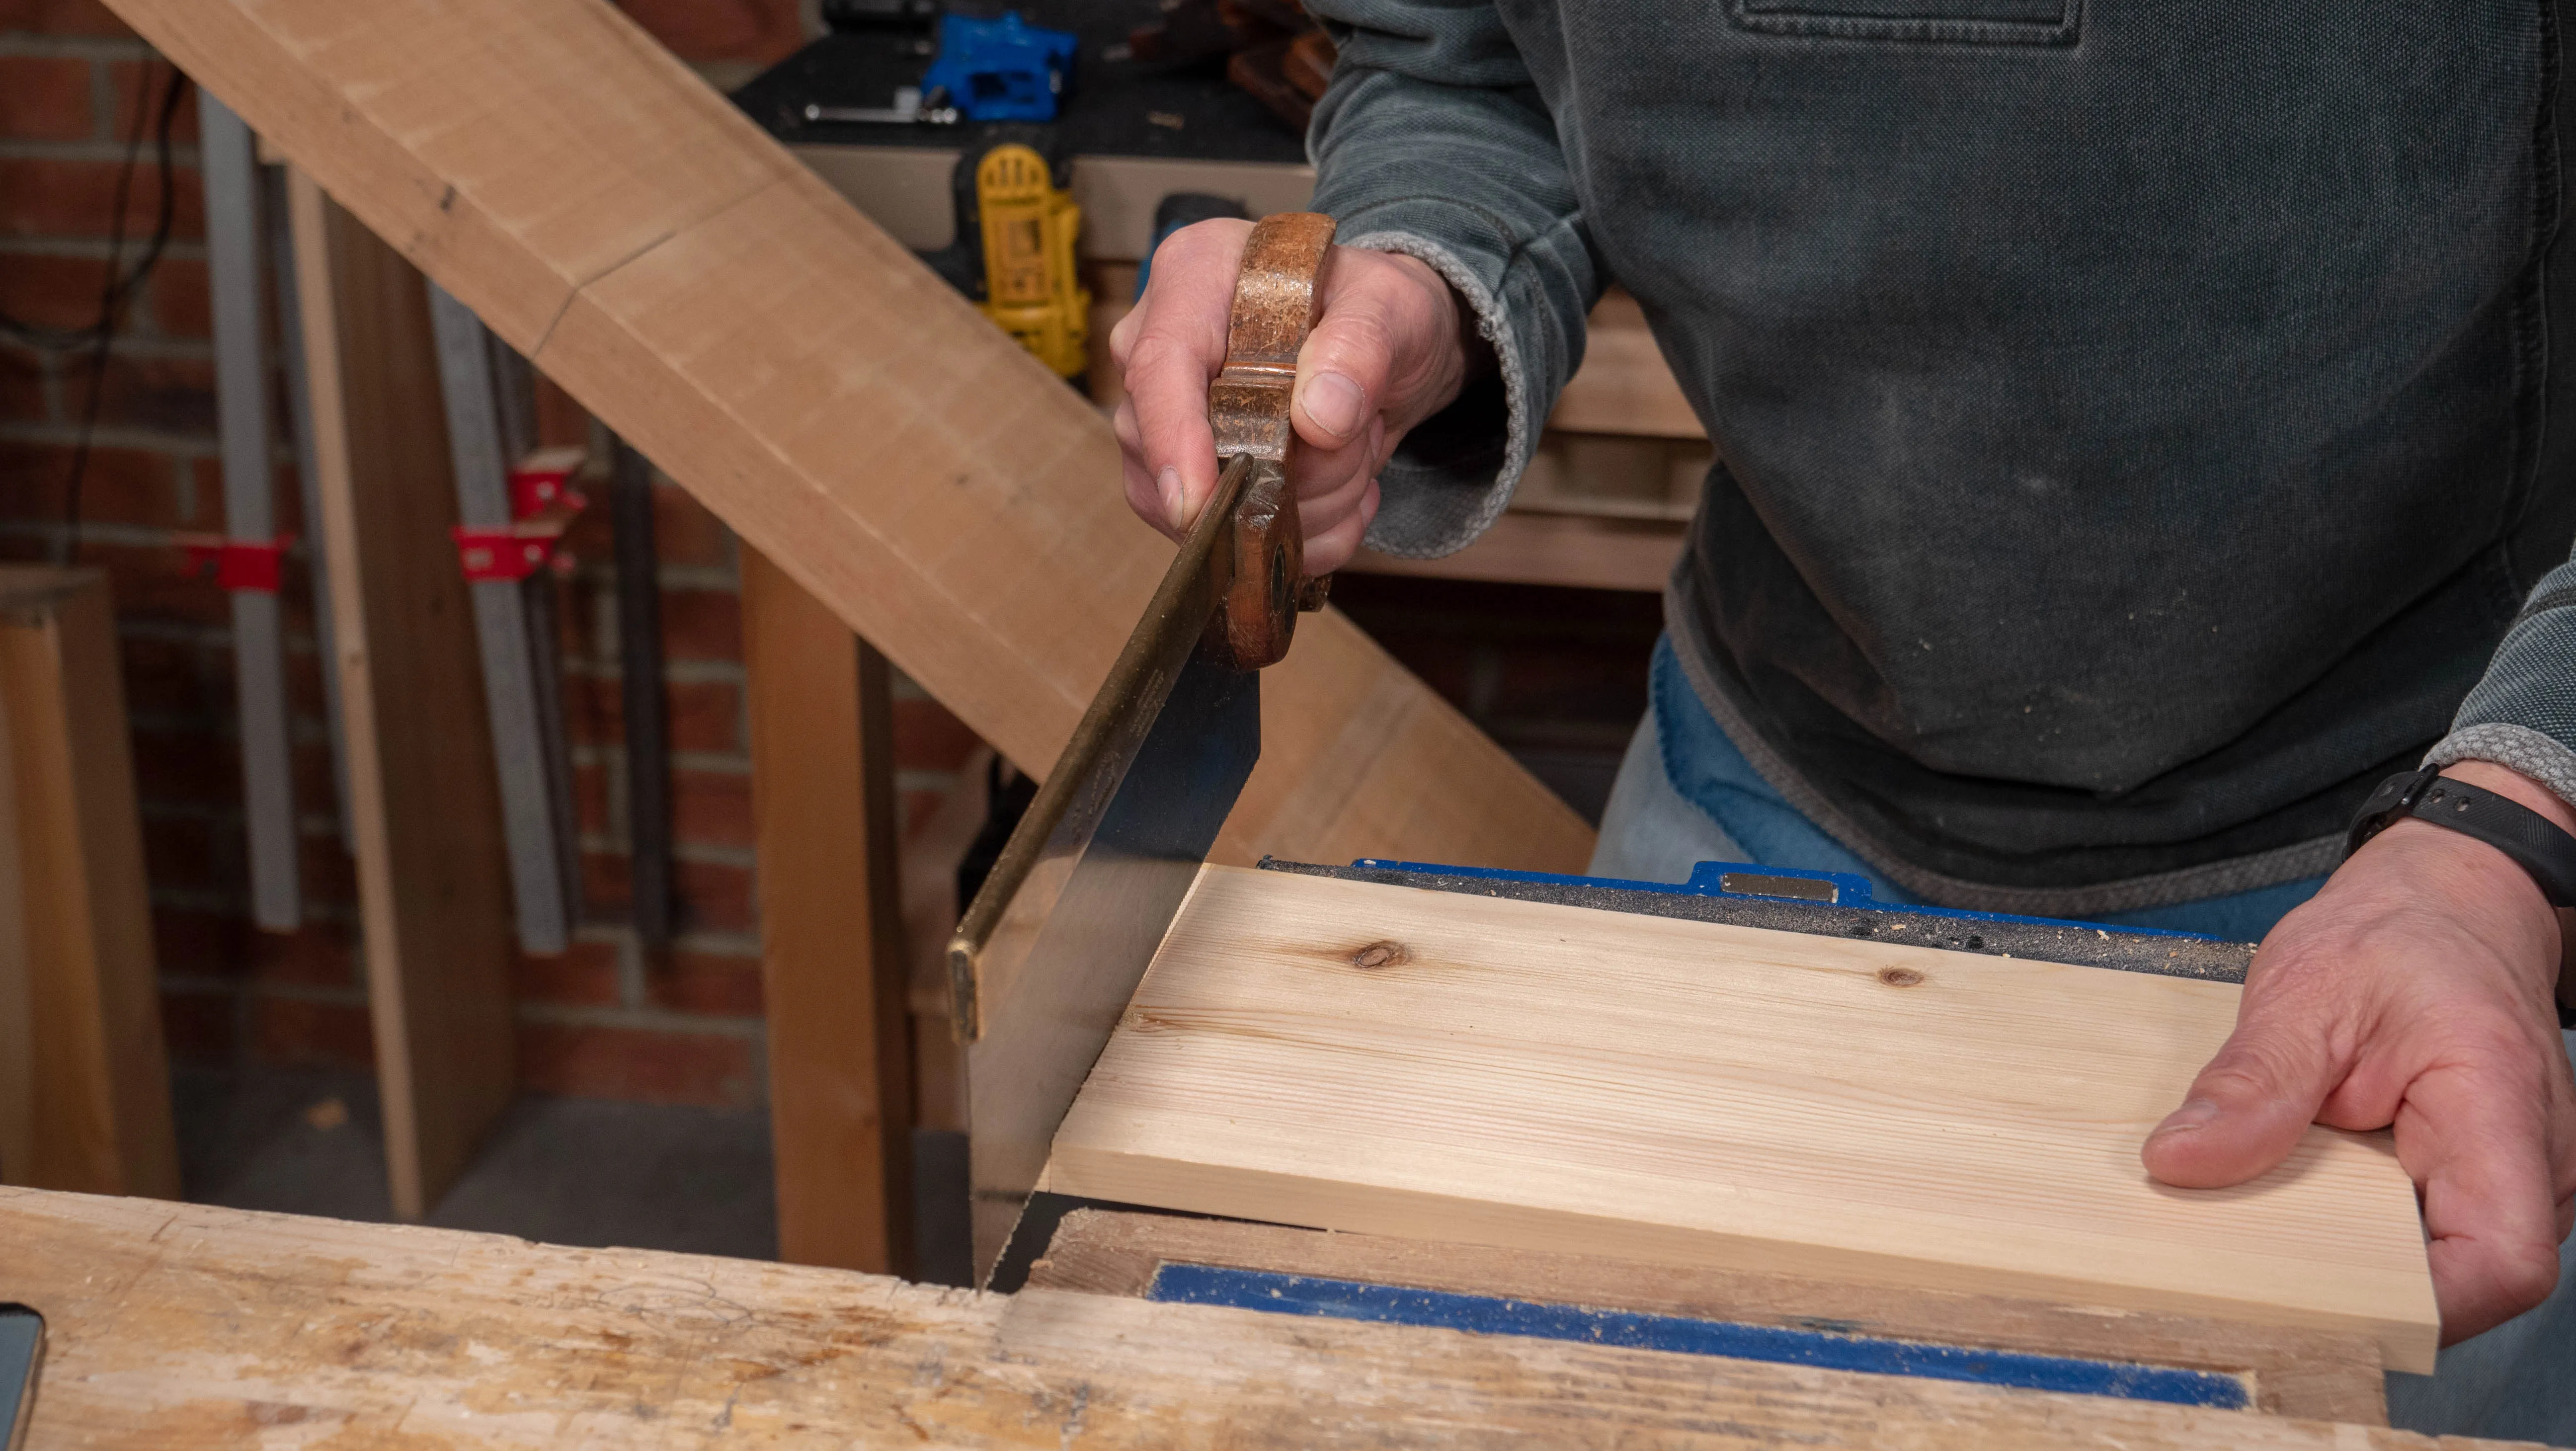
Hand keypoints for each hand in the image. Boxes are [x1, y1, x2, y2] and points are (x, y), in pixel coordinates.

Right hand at [1110, 218, 1479, 573]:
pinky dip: (1301, 534)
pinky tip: (1343, 492)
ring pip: (1201, 507)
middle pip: (1177, 450)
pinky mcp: (1182, 472)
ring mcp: (1161, 417)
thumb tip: (1319, 417)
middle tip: (1361, 431)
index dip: (1174, 439)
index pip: (1160, 367)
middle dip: (1288, 474)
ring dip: (1303, 505)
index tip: (1198, 502)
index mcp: (1194, 277)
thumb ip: (1362, 347)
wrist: (1384, 348)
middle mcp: (1156, 345)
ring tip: (1353, 449)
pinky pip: (1222, 538)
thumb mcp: (1394, 306)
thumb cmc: (1375, 310)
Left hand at [2142, 761, 2575, 1343]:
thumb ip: (2252, 1083)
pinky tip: (2289, 1213)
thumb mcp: (2306, 989)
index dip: (2415, 1305)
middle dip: (2356, 1290)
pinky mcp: (2470, 1184)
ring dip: (2350, 1262)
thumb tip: (2176, 1161)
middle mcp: (2530, 1164)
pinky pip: (2421, 1238)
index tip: (2304, 1292)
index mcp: (2499, 1110)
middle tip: (2241, 1266)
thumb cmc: (2394, 938)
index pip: (2500, 1261)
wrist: (2444, 907)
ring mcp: (2509, 1181)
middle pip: (2465, 1283)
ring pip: (2440, 1269)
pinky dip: (2354, 1236)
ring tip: (2256, 1235)